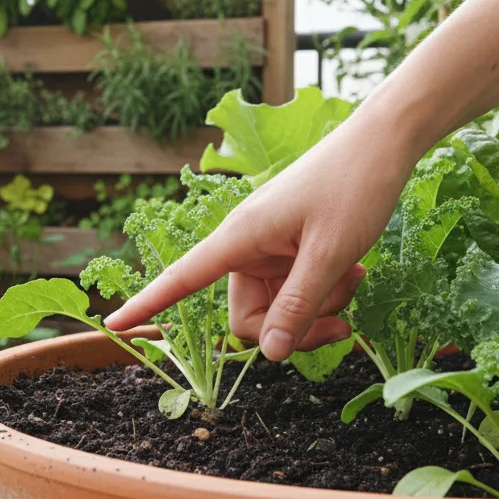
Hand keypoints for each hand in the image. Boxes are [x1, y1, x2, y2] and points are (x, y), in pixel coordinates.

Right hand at [104, 112, 417, 360]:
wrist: (384, 142)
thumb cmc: (354, 186)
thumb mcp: (332, 254)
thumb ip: (299, 305)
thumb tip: (271, 356)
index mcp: (240, 237)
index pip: (182, 278)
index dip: (149, 304)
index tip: (115, 325)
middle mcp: (247, 244)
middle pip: (250, 317)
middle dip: (294, 327)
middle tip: (341, 323)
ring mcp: (270, 248)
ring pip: (280, 308)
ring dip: (318, 308)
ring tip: (354, 279)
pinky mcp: (290, 249)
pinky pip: (296, 291)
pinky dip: (326, 291)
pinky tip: (355, 271)